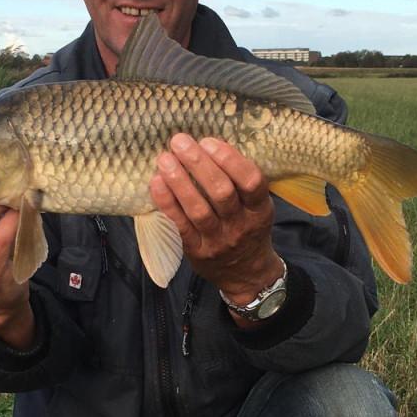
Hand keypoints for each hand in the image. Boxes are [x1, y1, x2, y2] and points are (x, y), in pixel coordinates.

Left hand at [149, 135, 282, 305]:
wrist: (246, 275)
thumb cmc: (248, 229)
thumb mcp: (256, 207)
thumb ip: (240, 182)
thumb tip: (208, 144)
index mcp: (259, 209)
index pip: (251, 181)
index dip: (230, 159)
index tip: (209, 141)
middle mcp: (241, 225)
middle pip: (221, 192)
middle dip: (199, 164)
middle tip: (180, 142)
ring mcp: (218, 241)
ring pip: (198, 209)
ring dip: (179, 181)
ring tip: (165, 159)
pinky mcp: (197, 251)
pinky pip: (180, 225)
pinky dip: (168, 203)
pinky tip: (157, 183)